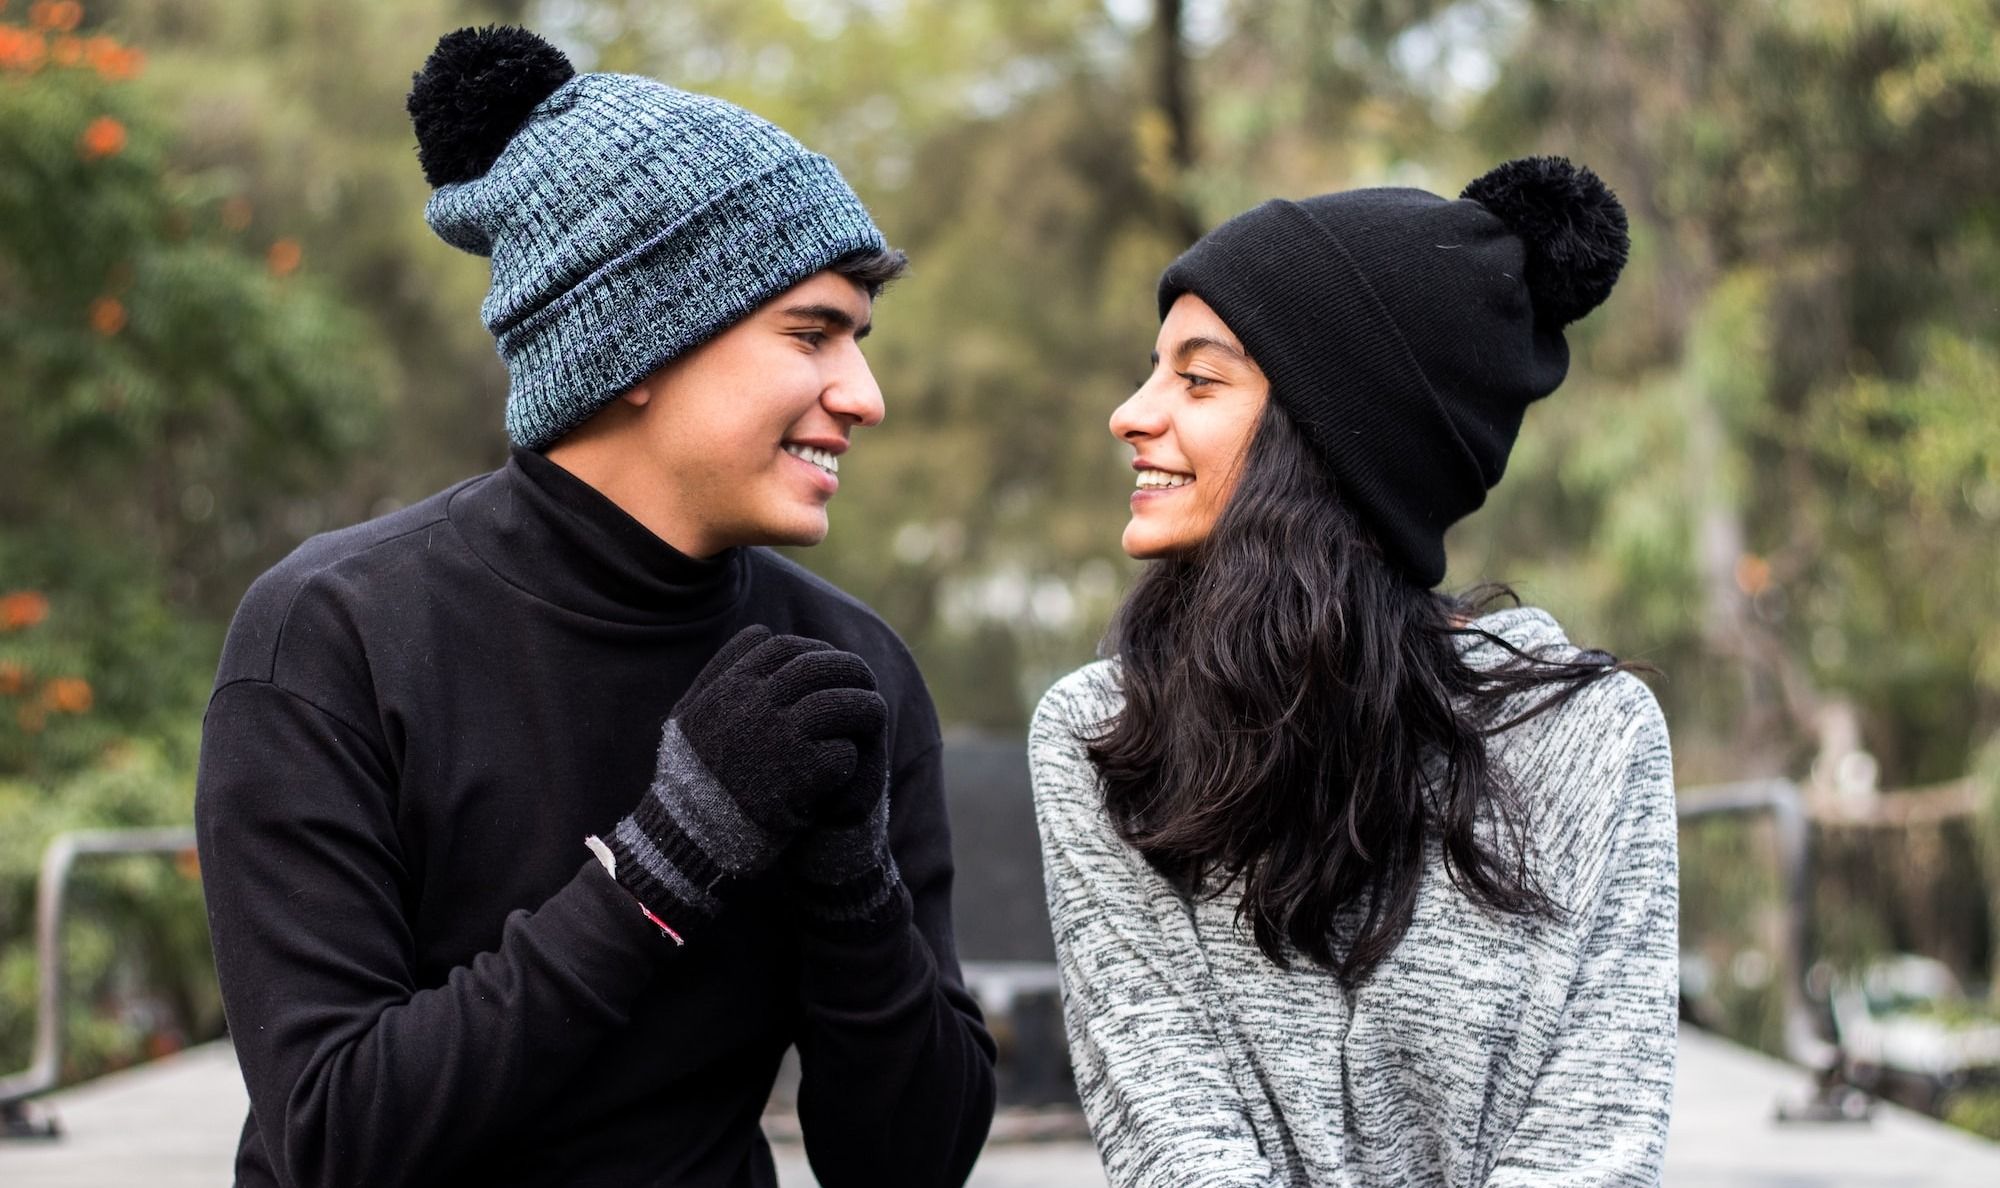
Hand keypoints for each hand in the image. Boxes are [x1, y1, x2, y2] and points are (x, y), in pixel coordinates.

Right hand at [604, 625, 884, 935]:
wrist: (688, 836)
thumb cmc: (689, 777)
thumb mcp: (688, 714)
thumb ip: (721, 669)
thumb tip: (761, 632)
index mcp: (730, 687)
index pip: (785, 648)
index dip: (814, 650)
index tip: (828, 662)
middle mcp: (756, 704)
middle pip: (820, 669)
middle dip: (849, 670)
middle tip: (865, 680)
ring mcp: (781, 737)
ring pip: (841, 706)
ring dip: (864, 708)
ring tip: (874, 714)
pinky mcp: (802, 773)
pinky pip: (842, 752)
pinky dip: (849, 755)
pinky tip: (846, 762)